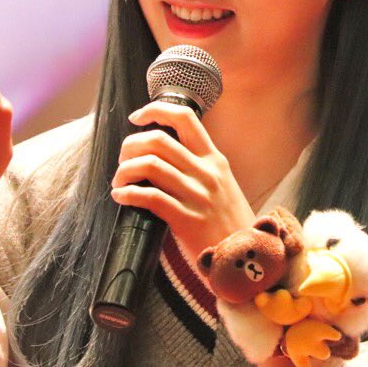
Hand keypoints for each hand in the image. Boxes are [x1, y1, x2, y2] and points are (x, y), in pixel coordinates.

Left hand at [110, 102, 256, 267]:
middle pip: (158, 140)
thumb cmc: (230, 222)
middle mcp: (206, 172)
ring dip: (124, 170)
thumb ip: (199, 167)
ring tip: (119, 181)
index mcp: (214, 159)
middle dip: (131, 145)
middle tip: (122, 158)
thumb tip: (163, 154)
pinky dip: (128, 193)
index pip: (185, 118)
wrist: (248, 256)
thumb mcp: (223, 184)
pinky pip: (149, 197)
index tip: (137, 117)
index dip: (156, 110)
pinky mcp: (186, 219)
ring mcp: (197, 195)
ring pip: (150, 165)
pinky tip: (121, 196)